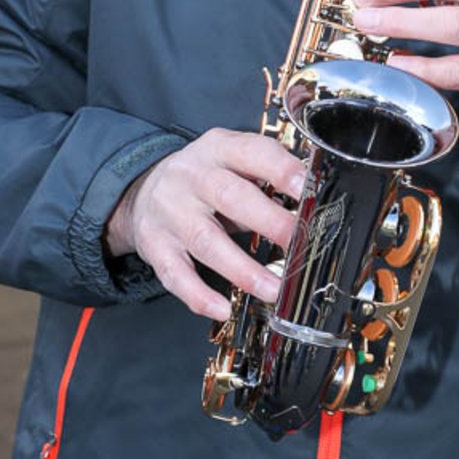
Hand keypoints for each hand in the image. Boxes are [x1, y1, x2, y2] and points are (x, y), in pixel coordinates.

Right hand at [104, 129, 306, 318]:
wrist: (143, 191)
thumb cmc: (204, 178)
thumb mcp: (232, 160)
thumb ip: (266, 174)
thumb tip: (314, 199)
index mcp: (218, 149)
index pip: (252, 152)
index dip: (281, 170)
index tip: (309, 190)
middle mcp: (191, 177)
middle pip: (230, 196)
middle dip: (269, 221)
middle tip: (300, 242)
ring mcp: (171, 212)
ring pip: (206, 241)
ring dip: (243, 269)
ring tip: (274, 289)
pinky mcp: (156, 245)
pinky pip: (175, 274)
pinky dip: (198, 295)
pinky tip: (222, 308)